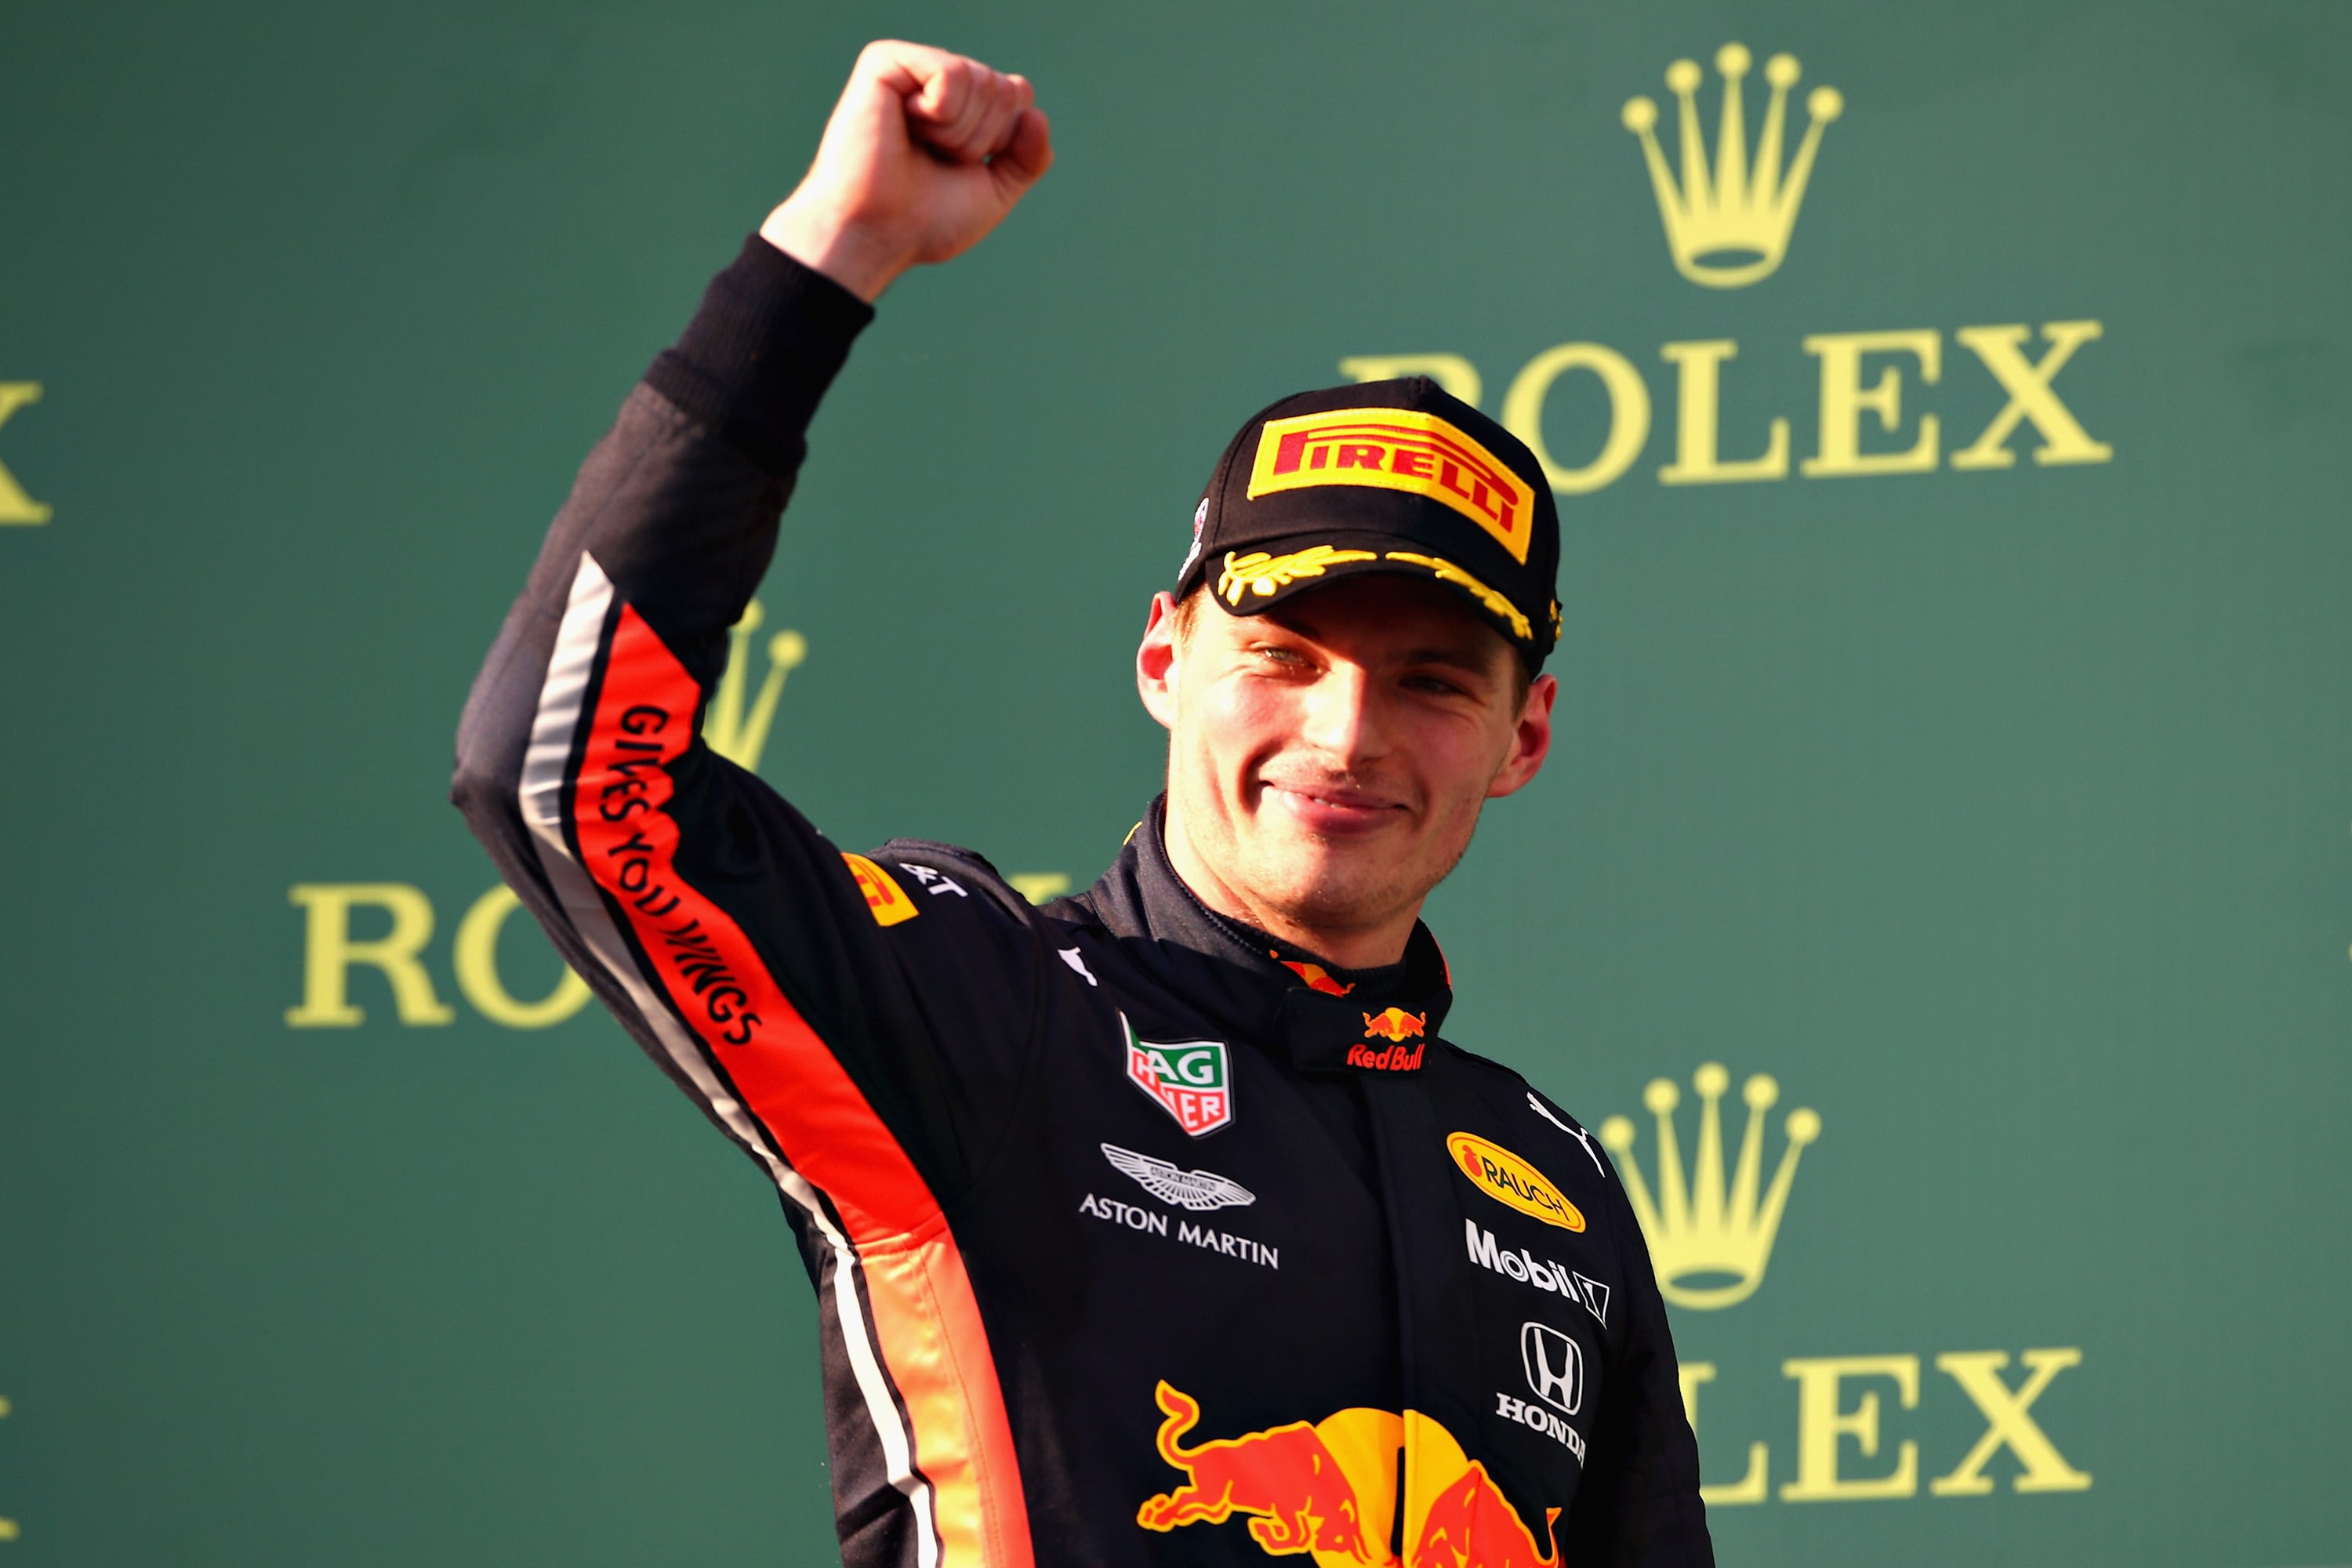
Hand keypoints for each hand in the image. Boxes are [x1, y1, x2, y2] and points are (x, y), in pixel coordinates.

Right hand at [760, 41, 1052, 302]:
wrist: (877, 236)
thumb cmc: (925, 221)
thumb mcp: (995, 191)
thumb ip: (1028, 157)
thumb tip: (1034, 109)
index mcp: (958, 107)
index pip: (1017, 95)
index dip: (1004, 141)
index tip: (963, 168)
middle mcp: (934, 82)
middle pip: (1002, 87)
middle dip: (982, 138)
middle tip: (935, 159)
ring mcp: (909, 69)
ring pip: (980, 78)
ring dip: (959, 132)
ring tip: (917, 146)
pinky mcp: (884, 63)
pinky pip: (951, 71)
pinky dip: (941, 113)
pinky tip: (904, 125)